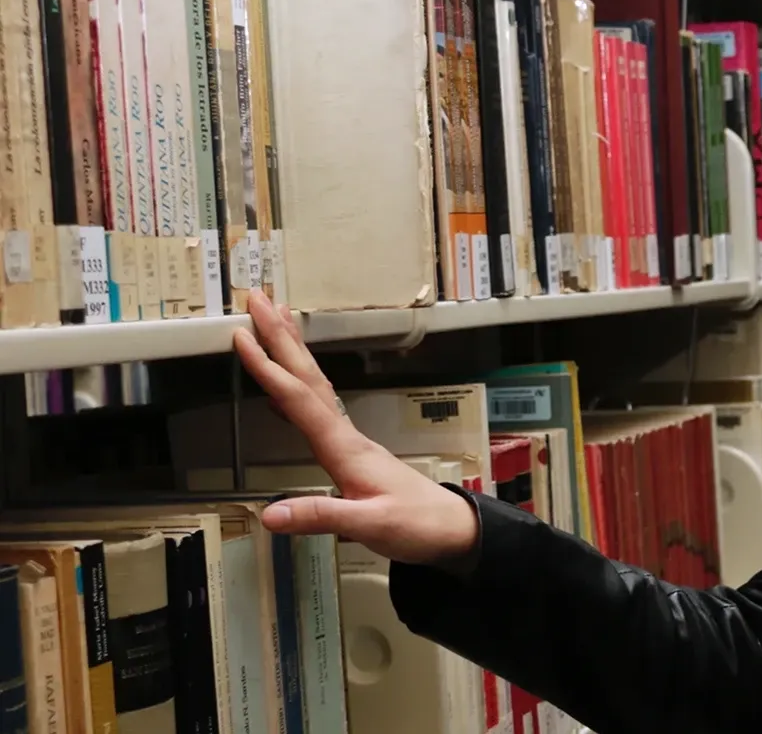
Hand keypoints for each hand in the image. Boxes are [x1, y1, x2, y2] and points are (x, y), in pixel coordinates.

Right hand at [232, 293, 479, 570]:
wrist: (451, 529)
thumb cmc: (417, 525)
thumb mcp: (370, 525)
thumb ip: (321, 516)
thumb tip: (270, 513)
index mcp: (346, 448)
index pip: (300, 399)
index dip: (269, 368)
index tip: (244, 336)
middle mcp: (347, 436)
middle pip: (308, 377)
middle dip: (281, 337)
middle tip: (259, 299)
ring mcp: (350, 441)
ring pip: (315, 386)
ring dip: (292, 352)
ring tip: (275, 321)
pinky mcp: (352, 453)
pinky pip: (317, 409)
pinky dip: (297, 389)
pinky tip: (282, 390)